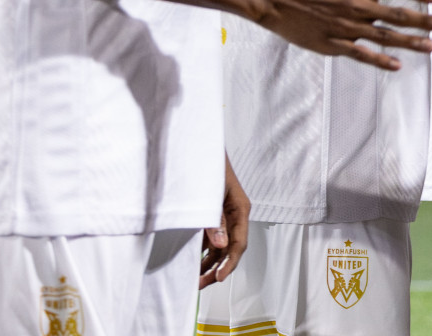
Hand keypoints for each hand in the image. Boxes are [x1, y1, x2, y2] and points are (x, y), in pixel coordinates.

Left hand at [200, 156, 250, 287]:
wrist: (198, 146)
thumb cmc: (208, 165)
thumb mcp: (212, 193)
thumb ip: (215, 220)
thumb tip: (220, 245)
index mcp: (240, 209)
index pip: (239, 243)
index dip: (230, 263)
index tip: (218, 278)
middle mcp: (234, 215)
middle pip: (230, 249)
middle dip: (217, 268)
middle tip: (201, 285)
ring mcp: (223, 215)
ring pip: (219, 246)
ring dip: (208, 263)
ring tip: (195, 279)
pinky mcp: (211, 215)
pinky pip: (210, 238)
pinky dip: (201, 252)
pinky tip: (191, 262)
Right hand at [257, 0, 431, 68]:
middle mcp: (356, 7)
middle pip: (398, 15)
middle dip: (426, 20)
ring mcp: (346, 27)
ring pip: (385, 37)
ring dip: (411, 42)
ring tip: (431, 46)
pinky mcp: (333, 44)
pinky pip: (362, 54)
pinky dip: (380, 61)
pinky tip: (397, 65)